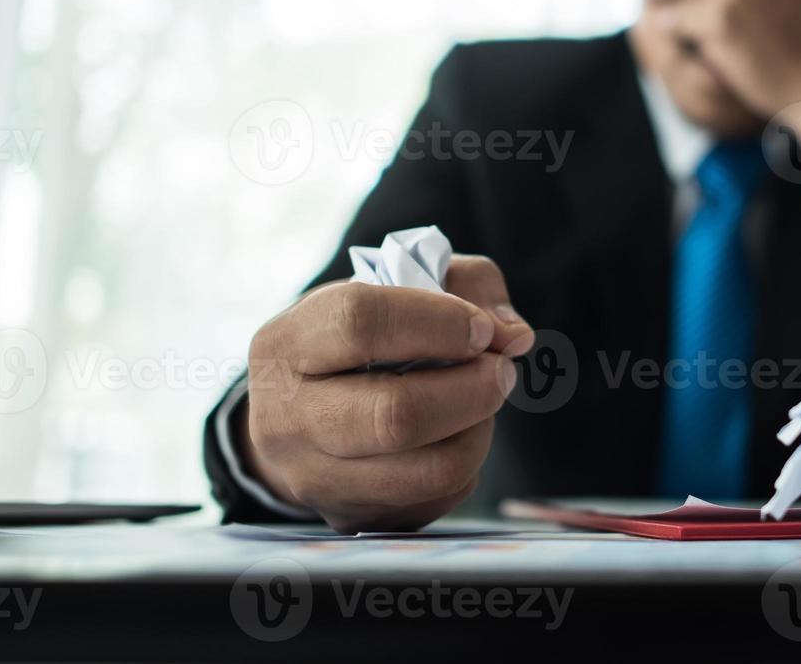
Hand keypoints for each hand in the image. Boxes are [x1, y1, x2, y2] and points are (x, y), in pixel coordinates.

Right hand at [238, 255, 534, 532]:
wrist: (299, 411)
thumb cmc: (360, 337)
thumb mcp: (401, 283)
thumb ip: (468, 285)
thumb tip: (514, 337)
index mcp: (286, 343)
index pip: (360, 323)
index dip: (438, 322)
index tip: (478, 329)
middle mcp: (286, 418)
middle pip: (395, 415)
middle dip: (472, 390)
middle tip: (501, 370)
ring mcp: (314, 478)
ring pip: (428, 470)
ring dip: (479, 430)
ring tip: (483, 400)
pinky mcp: (350, 518)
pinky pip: (436, 499)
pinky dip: (466, 463)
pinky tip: (455, 434)